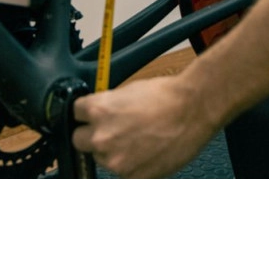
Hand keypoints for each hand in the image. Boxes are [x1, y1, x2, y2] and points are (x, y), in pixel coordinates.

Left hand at [72, 76, 215, 178]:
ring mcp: (116, 160)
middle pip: (80, 140)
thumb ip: (106, 106)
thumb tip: (97, 114)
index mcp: (98, 110)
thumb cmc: (165, 96)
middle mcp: (101, 137)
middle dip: (92, 135)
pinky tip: (145, 151)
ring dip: (112, 151)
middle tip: (113, 130)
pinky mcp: (132, 177)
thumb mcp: (127, 92)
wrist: (193, 110)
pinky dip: (130, 164)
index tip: (92, 116)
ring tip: (136, 140)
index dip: (86, 114)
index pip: (74, 114)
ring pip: (101, 158)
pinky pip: (121, 172)